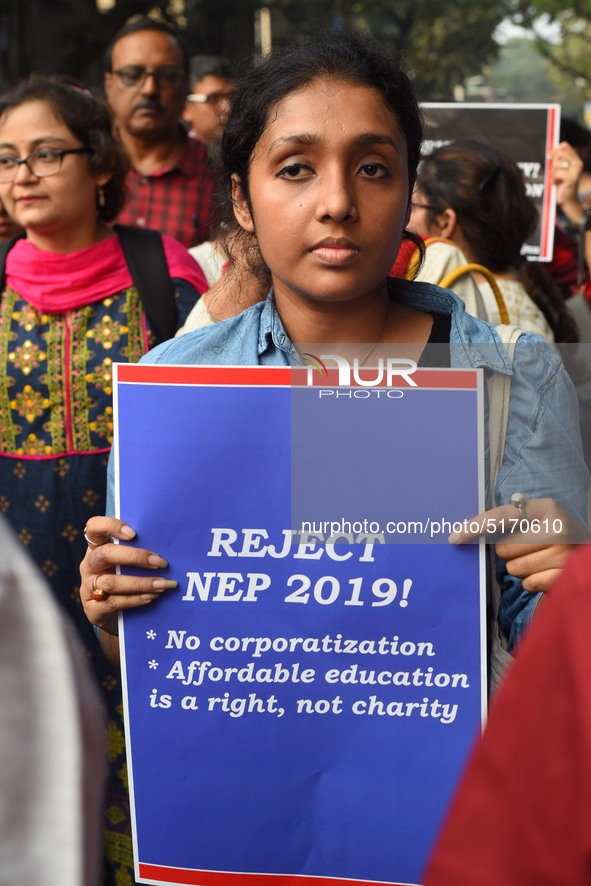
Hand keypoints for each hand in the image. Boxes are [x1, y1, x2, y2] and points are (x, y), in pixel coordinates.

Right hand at [80, 516, 176, 635]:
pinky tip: (151, 597)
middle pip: (105, 554)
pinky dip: (135, 599)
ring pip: (112, 582)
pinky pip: (114, 602)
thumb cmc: (126, 579)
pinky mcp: (93, 609)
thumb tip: (167, 543)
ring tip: (163, 584)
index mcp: (97, 547)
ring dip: (141, 583)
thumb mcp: (128, 563)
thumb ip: (139, 550)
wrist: (115, 617)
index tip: (133, 533)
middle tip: (160, 562)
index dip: (110, 526)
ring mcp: (88, 587)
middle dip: (135, 557)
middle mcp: (90, 565)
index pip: (94, 528)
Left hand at [449, 497, 588, 592]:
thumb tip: (465, 532)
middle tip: (528, 549)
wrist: (589, 555)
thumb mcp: (540, 519)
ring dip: (521, 568)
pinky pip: (528, 584)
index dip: (476, 526)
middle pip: (504, 548)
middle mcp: (558, 528)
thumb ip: (511, 521)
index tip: (454, 537)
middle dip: (510, 553)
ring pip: (514, 568)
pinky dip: (532, 582)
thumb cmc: (557, 535)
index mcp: (547, 508)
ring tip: (540, 560)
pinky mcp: (565, 577)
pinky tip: (546, 573)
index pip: (502, 517)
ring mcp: (565, 554)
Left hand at [550, 142, 583, 218]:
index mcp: (576, 159)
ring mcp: (576, 170)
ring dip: (553, 172)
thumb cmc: (562, 184)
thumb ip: (558, 159)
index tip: (550, 158)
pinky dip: (554, 179)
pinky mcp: (571, 178)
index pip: (564, 145)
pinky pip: (556, 173)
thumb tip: (550, 152)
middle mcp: (578, 163)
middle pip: (560, 152)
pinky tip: (557, 183)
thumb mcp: (560, 169)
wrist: (567, 199)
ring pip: (557, 163)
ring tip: (557, 179)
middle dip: (553, 162)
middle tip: (554, 172)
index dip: (555, 150)